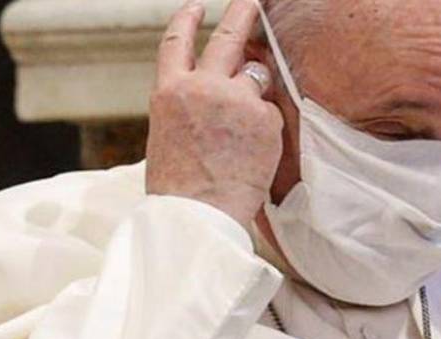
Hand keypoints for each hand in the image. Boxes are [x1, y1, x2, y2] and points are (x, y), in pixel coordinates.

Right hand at [145, 0, 282, 229]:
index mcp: (168, 92)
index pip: (177, 43)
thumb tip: (216, 100)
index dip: (187, 20)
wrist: (196, 215)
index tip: (196, 7)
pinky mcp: (264, 117)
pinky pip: (272, 115)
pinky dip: (267, 133)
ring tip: (246, 134)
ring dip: (256, 97)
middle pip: (228, 38)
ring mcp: (235, 98)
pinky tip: (253, 158)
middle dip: (243, 13)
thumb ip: (190, 108)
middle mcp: (201, 86)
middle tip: (253, 1)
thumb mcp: (168, 138)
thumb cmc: (180, 191)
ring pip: (257, 80)